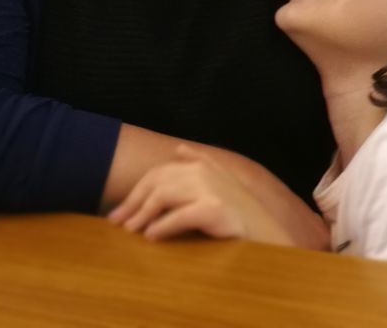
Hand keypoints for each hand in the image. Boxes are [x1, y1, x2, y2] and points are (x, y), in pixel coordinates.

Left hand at [108, 144, 263, 241]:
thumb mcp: (221, 183)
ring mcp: (210, 188)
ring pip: (163, 195)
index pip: (158, 173)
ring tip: (131, 231)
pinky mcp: (214, 208)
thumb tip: (180, 149)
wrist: (269, 234)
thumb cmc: (239, 214)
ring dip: (142, 214)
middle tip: (117, 223)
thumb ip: (200, 164)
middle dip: (133, 202)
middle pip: (156, 182)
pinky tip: (150, 237)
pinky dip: (161, 226)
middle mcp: (204, 171)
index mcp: (202, 165)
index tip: (118, 212)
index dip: (135, 192)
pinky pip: (179, 216)